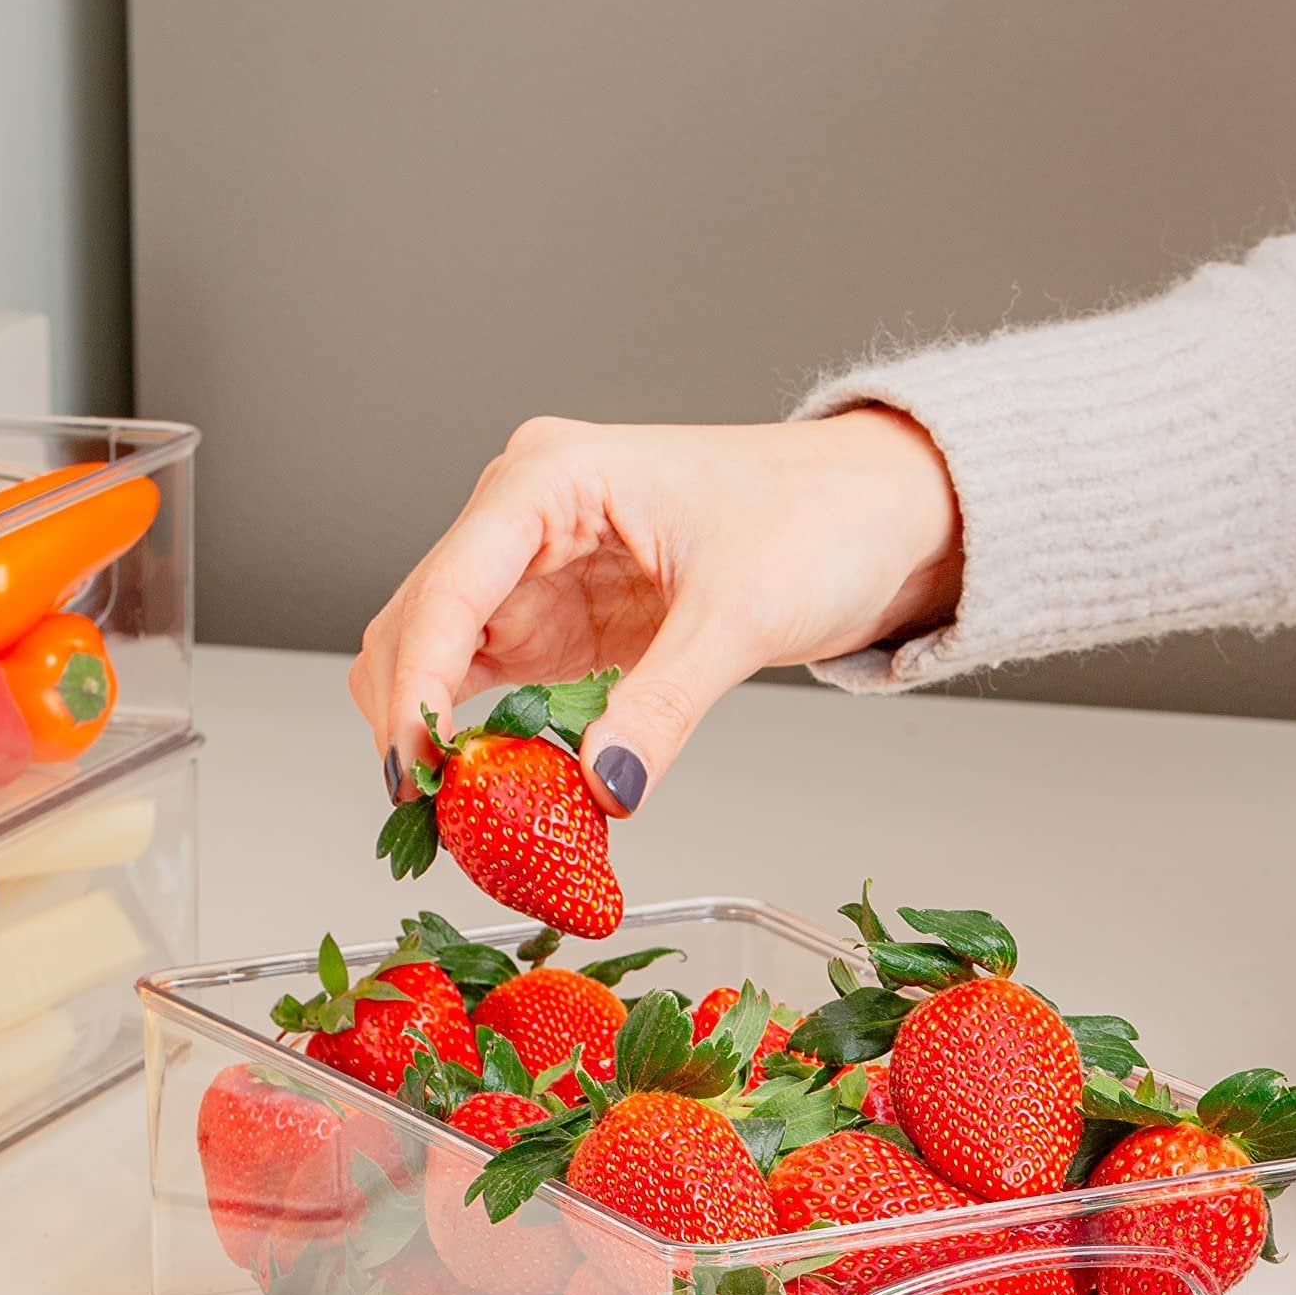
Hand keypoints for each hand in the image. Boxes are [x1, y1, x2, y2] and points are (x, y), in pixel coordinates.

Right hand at [347, 409, 960, 813]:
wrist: (881, 513)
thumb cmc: (822, 516)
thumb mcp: (741, 615)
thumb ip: (662, 707)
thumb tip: (600, 789)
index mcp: (550, 477)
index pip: (448, 588)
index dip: (417, 686)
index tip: (414, 772)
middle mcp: (521, 514)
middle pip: (417, 624)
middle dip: (414, 719)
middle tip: (436, 817)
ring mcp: (530, 567)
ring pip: (434, 658)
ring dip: (436, 734)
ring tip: (460, 817)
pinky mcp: (551, 616)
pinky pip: (482, 683)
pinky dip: (477, 738)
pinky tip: (491, 791)